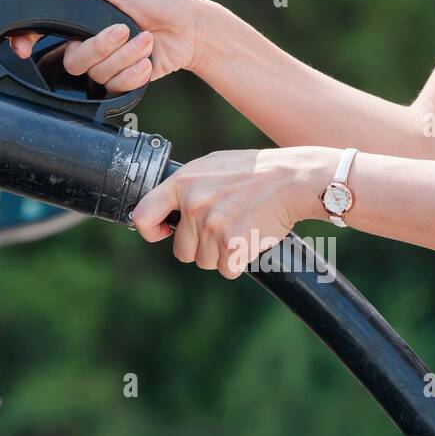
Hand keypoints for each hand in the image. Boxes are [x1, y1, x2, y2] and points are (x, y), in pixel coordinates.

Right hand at [8, 0, 211, 93]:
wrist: (190, 30)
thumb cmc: (159, 2)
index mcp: (83, 19)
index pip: (44, 32)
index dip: (27, 41)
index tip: (23, 49)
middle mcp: (91, 43)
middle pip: (74, 59)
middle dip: (103, 46)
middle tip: (126, 30)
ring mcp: (106, 64)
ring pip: (97, 73)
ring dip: (126, 56)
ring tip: (147, 41)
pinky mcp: (123, 82)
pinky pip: (115, 86)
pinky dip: (134, 73)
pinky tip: (148, 61)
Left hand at [131, 147, 337, 278]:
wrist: (292, 179)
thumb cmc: (255, 172)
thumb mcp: (212, 166)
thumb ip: (186, 186)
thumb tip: (166, 207)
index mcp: (182, 183)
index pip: (142, 217)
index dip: (151, 232)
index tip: (163, 234)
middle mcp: (193, 205)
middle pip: (181, 251)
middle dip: (200, 247)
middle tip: (224, 228)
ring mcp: (212, 226)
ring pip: (205, 262)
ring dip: (221, 254)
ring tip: (240, 229)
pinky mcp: (232, 244)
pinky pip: (226, 269)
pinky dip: (239, 262)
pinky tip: (249, 239)